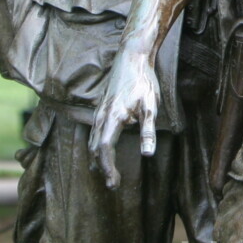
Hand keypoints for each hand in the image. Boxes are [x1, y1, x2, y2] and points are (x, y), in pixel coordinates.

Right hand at [89, 46, 159, 188]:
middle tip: (112, 184)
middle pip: (94, 148)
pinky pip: (93, 132)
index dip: (108, 168)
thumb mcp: (151, 106)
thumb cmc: (143, 81)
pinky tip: (102, 152)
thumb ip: (148, 131)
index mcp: (112, 117)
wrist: (131, 58)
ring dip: (97, 159)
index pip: (104, 149)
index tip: (115, 183)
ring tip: (106, 173)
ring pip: (91, 140)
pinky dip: (95, 147)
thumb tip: (147, 154)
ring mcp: (98, 111)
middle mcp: (100, 116)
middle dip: (102, 168)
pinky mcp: (100, 108)